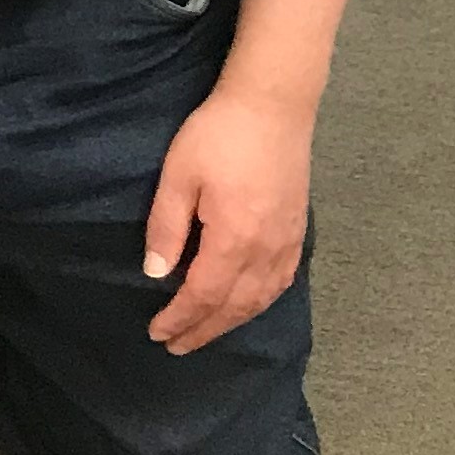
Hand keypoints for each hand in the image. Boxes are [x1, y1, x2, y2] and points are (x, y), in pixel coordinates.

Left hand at [144, 83, 313, 352]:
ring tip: (206, 332)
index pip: (204, 296)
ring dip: (232, 322)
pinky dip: (260, 303)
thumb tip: (156, 274)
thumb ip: (167, 228)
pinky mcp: (298, 232)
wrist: (272, 108)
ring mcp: (287, 243)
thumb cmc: (217, 136)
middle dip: (204, 329)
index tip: (158, 334)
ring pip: (260, 299)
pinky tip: (249, 305)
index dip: (181, 318)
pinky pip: (280, 283)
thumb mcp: (178, 176)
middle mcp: (266, 251)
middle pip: (234, 307)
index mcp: (233, 241)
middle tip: (177, 346)